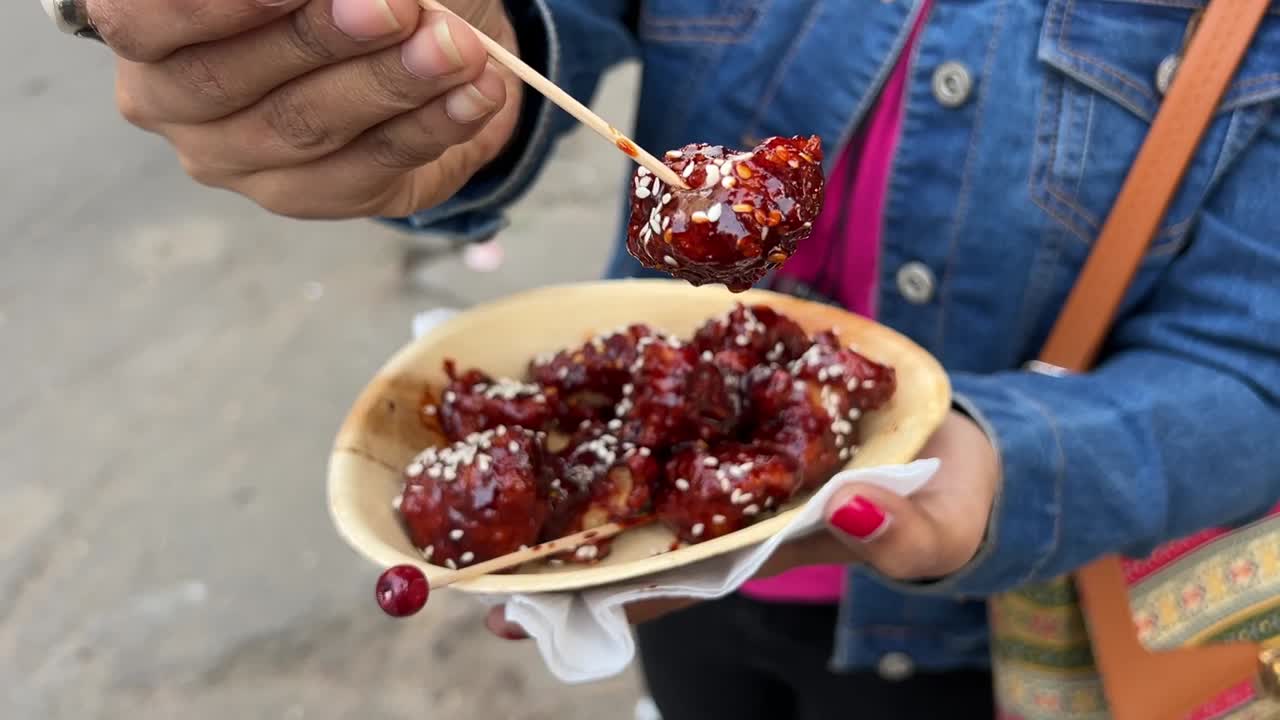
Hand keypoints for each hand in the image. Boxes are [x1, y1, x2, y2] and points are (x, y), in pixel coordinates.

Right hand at [99, 0, 521, 217]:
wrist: (419, 33)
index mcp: (150, 26)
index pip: (141, 19)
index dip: (211, 6)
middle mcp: (174, 101)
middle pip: (227, 79)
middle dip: (319, 39)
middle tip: (397, 8)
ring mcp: (239, 161)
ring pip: (305, 128)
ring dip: (391, 83)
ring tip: (456, 50)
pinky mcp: (310, 197)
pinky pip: (370, 169)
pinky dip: (432, 126)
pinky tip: (476, 94)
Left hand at [484, 410, 1000, 638]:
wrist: (946, 433)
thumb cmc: (941, 498)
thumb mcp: (937, 524)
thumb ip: (900, 528)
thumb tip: (852, 511)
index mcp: (751, 549)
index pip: (660, 586)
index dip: (590, 600)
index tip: (517, 612)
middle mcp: (716, 505)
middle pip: (616, 531)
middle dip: (541, 543)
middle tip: (451, 556)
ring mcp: (716, 449)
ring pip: (624, 461)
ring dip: (555, 462)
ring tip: (472, 457)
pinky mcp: (725, 394)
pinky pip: (659, 391)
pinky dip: (609, 384)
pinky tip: (549, 369)